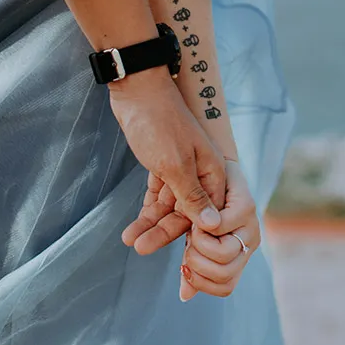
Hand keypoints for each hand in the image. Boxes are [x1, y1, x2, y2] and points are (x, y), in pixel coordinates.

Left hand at [109, 68, 225, 231]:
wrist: (136, 90)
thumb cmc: (160, 123)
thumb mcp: (175, 164)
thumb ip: (192, 196)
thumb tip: (212, 225)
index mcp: (213, 172)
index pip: (209, 213)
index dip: (195, 235)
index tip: (180, 254)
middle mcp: (201, 173)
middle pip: (187, 212)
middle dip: (164, 231)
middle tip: (141, 247)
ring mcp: (181, 169)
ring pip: (170, 206)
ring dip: (150, 223)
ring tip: (131, 240)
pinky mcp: (163, 166)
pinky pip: (158, 195)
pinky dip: (147, 209)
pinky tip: (134, 226)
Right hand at [179, 160, 260, 300]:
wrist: (205, 169)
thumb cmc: (196, 208)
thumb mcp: (191, 240)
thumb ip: (190, 265)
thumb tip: (185, 295)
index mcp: (238, 256)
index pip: (225, 288)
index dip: (201, 283)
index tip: (184, 268)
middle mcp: (249, 243)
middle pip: (224, 275)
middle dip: (197, 264)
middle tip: (187, 247)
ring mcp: (251, 226)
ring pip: (224, 254)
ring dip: (200, 246)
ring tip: (191, 232)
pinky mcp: (246, 207)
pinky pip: (220, 228)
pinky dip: (203, 227)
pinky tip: (195, 219)